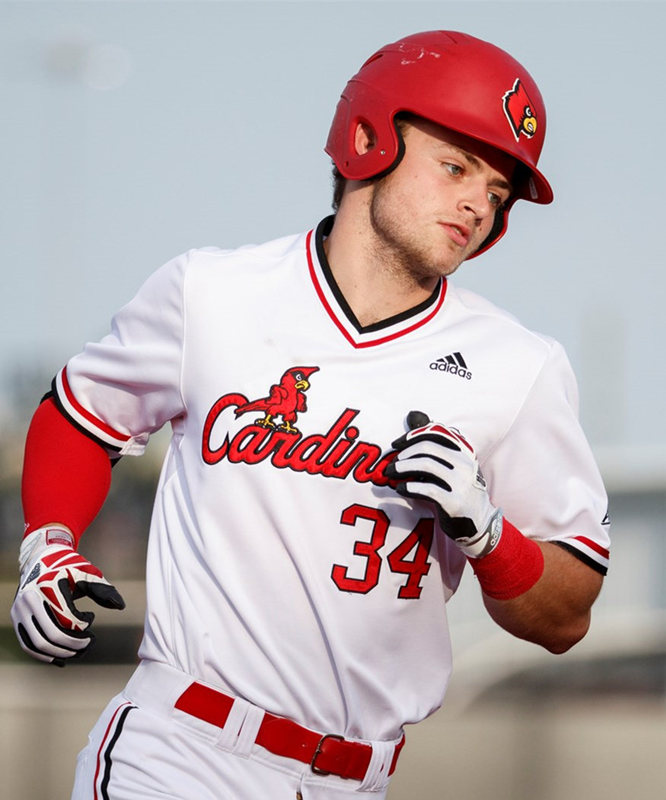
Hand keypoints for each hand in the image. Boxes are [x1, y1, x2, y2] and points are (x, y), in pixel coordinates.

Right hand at [10, 526, 124, 665]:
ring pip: (38, 644)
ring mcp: (19, 610)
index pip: (67, 618)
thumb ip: (103, 590)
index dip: (84, 624)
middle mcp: (30, 599)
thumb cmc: (68, 566)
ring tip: (76, 651)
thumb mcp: (86, 573)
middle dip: (74, 644)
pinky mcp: (16, 619)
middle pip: (52, 635)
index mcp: (48, 585)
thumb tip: (120, 606)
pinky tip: (59, 659)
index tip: (91, 617)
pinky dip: (43, 655)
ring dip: (60, 653)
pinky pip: (27, 644)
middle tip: (88, 643)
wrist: (41, 558)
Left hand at [385, 411, 502, 557]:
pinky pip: (427, 489)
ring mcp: (462, 482)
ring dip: (402, 468)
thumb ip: (433, 441)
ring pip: (426, 465)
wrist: (480, 523)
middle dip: (404, 454)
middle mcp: (465, 463)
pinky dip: (409, 487)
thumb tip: (413, 415)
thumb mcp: (450, 463)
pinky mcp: (455, 501)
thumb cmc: (458, 489)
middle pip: (428, 447)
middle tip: (390, 464)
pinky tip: (400, 488)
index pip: (435, 432)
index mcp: (464, 451)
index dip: (412, 436)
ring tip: (390, 474)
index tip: (395, 444)